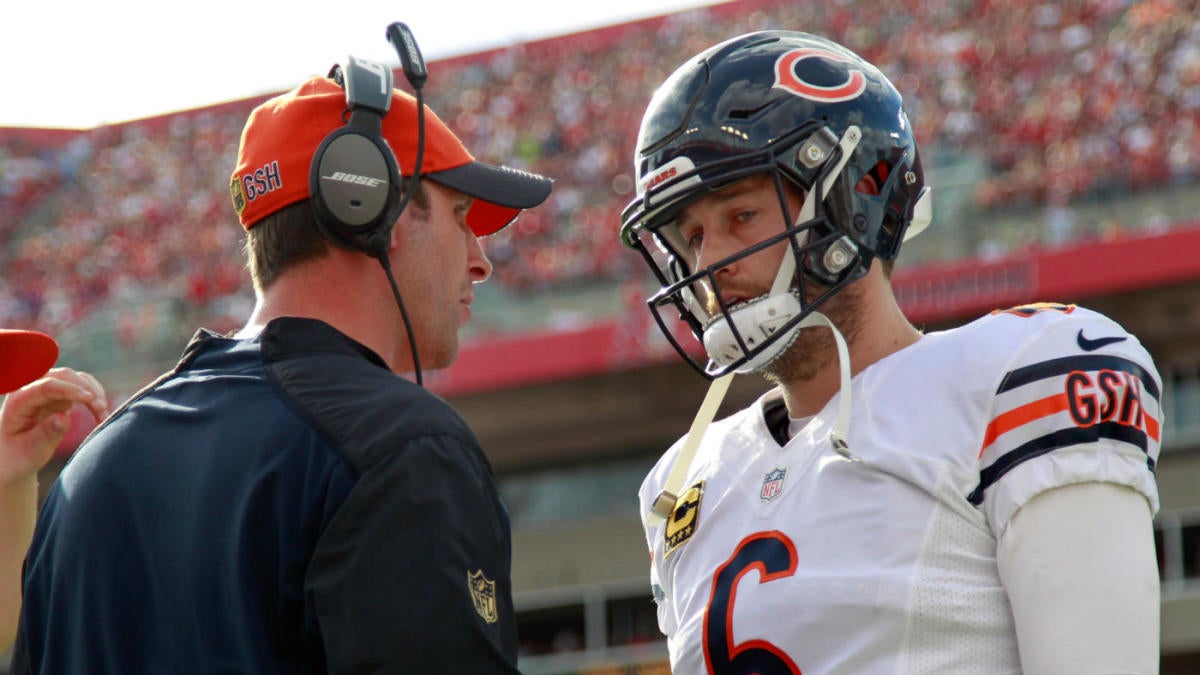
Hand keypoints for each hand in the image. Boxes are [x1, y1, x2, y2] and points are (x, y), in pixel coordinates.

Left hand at [0, 368, 107, 485]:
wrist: (14, 457)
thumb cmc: (18, 456)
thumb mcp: (29, 452)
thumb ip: (44, 436)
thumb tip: (64, 418)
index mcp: (18, 402)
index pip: (45, 386)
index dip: (70, 389)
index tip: (91, 399)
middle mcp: (31, 389)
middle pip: (63, 376)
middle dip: (85, 389)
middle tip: (101, 409)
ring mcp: (46, 390)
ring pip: (75, 378)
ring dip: (93, 393)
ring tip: (103, 415)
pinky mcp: (59, 395)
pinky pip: (81, 386)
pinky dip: (94, 396)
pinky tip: (100, 412)